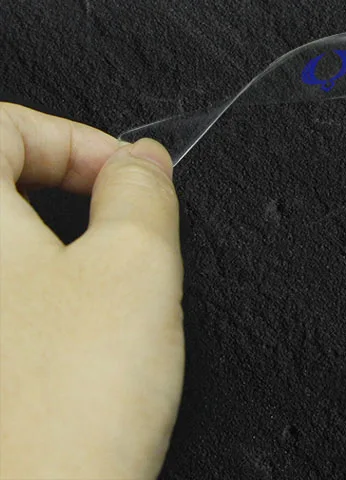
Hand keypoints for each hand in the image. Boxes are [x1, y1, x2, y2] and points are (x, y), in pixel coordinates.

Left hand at [0, 104, 182, 479]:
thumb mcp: (136, 265)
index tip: (127, 176)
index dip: (78, 140)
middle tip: (118, 221)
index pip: (4, 125)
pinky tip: (68, 332)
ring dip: (51, 242)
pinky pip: (4, 300)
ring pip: (5, 247)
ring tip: (99, 283)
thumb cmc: (61, 411)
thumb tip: (142, 161)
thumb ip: (141, 189)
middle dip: (65, 186)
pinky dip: (31, 293)